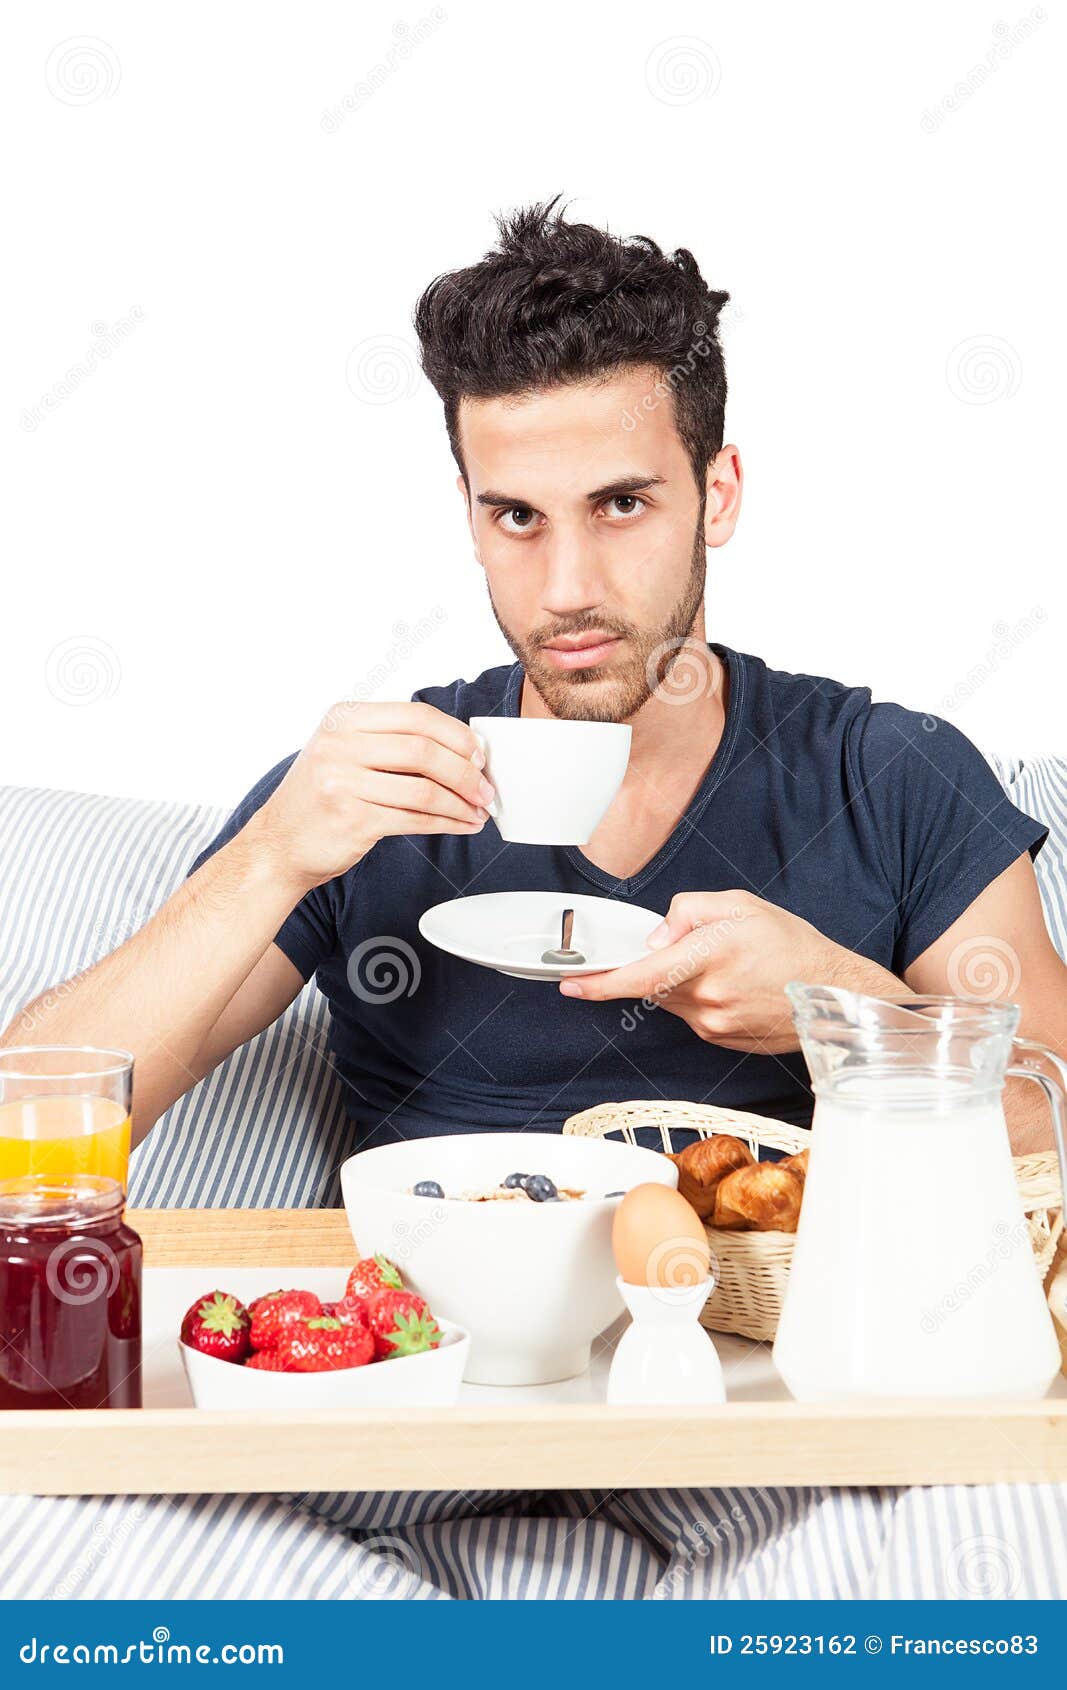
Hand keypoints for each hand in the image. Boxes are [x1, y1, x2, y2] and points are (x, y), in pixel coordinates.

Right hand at [249, 700, 494, 889]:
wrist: (278, 844)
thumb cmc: (321, 797)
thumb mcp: (343, 751)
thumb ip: (389, 742)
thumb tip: (461, 748)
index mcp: (343, 718)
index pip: (416, 716)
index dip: (456, 734)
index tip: (478, 754)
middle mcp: (340, 744)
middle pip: (424, 750)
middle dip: (466, 771)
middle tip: (485, 788)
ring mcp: (343, 782)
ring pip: (424, 788)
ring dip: (461, 802)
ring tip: (479, 811)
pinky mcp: (353, 819)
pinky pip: (415, 819)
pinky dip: (447, 823)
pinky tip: (462, 825)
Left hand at [559, 889, 899, 1052]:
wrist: (834, 994)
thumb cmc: (792, 946)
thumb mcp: (740, 904)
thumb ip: (687, 912)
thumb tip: (656, 937)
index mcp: (708, 959)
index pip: (639, 976)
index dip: (599, 982)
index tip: (570, 983)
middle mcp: (706, 999)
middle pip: (653, 983)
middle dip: (658, 964)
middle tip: (695, 948)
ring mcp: (713, 1024)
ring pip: (671, 999)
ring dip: (680, 981)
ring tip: (727, 965)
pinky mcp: (721, 1039)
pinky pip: (691, 1015)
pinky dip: (699, 997)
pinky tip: (735, 985)